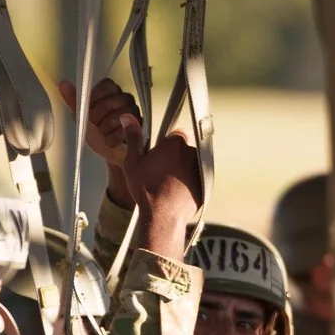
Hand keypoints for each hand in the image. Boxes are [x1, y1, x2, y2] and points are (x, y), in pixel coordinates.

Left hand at [60, 78, 146, 205]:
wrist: (112, 157)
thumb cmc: (98, 136)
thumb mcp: (82, 120)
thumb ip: (74, 102)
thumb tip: (63, 84)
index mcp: (110, 93)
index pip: (107, 84)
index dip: (96, 98)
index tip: (90, 110)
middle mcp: (124, 98)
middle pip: (110, 101)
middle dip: (98, 118)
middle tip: (96, 127)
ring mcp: (134, 110)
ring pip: (118, 115)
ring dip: (106, 130)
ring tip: (104, 135)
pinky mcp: (140, 125)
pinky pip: (126, 128)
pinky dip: (114, 138)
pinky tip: (112, 142)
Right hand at [125, 130, 204, 260]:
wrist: (163, 217)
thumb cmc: (146, 189)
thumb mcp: (133, 162)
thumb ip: (133, 137)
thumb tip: (127, 116)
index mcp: (176, 143)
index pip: (175, 136)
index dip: (165, 147)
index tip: (157, 158)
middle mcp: (192, 152)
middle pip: (184, 150)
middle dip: (175, 158)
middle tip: (161, 173)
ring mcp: (201, 168)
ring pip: (192, 164)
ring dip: (183, 170)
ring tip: (168, 186)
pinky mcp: (206, 184)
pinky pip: (198, 178)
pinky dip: (190, 183)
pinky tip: (177, 193)